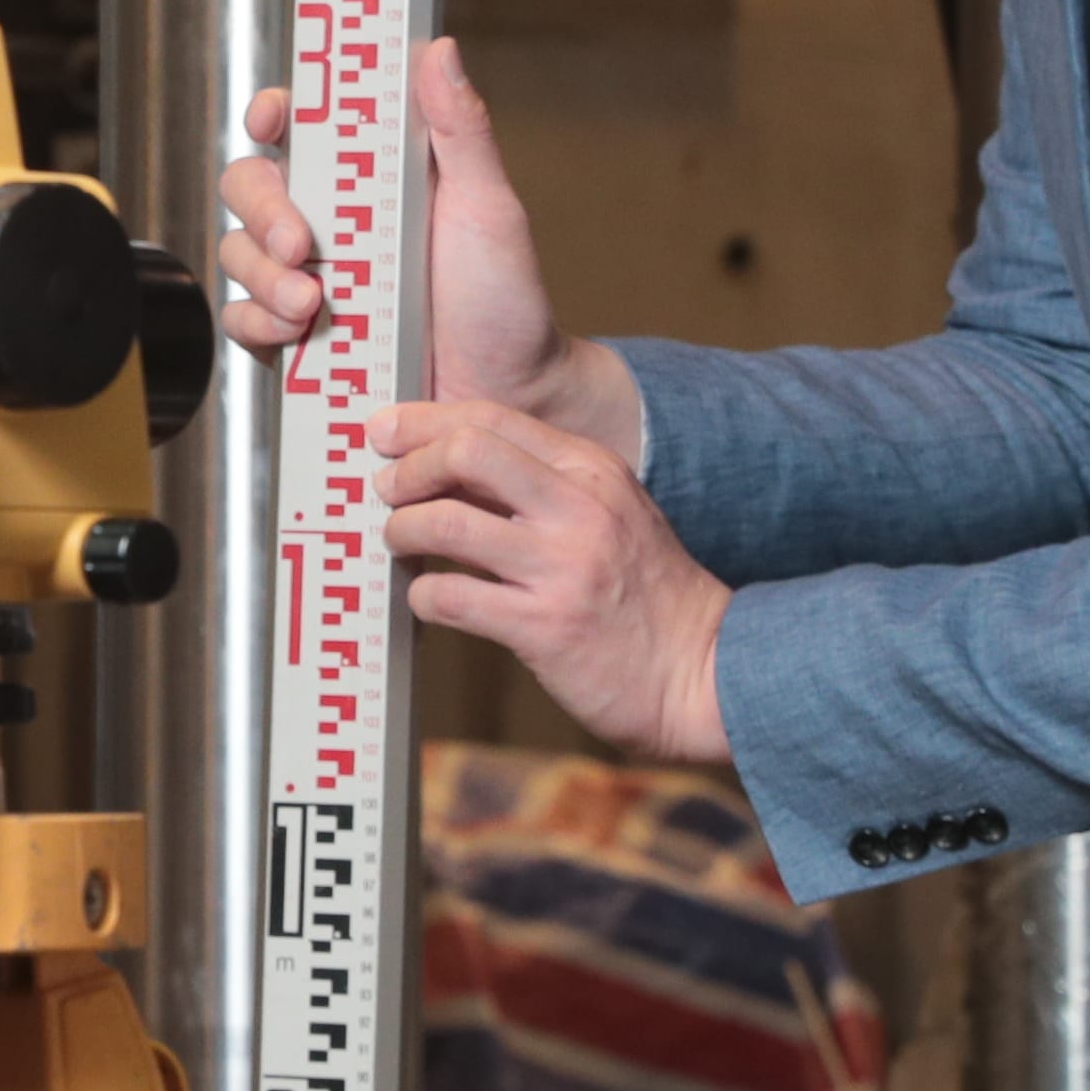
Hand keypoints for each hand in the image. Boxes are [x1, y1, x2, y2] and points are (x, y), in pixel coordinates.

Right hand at [214, 38, 645, 464]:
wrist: (504, 394)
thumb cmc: (503, 299)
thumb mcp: (490, 208)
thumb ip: (462, 130)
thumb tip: (441, 49)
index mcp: (370, 179)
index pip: (300, 126)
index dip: (273, 111)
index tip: (275, 118)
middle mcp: (329, 221)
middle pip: (249, 185)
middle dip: (262, 210)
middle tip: (298, 244)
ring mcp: (306, 277)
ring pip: (238, 254)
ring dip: (262, 276)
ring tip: (312, 307)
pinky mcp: (294, 337)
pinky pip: (242, 320)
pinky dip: (258, 325)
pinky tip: (295, 336)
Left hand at [373, 398, 733, 765]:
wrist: (703, 672)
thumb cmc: (646, 595)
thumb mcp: (608, 515)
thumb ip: (539, 487)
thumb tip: (445, 467)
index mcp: (593, 469)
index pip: (491, 418)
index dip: (423, 422)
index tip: (386, 433)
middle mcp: (579, 507)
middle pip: (464, 451)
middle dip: (407, 468)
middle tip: (386, 490)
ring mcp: (562, 567)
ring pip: (444, 523)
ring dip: (402, 530)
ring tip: (399, 542)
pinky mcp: (542, 626)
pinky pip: (449, 596)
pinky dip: (422, 595)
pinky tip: (428, 599)